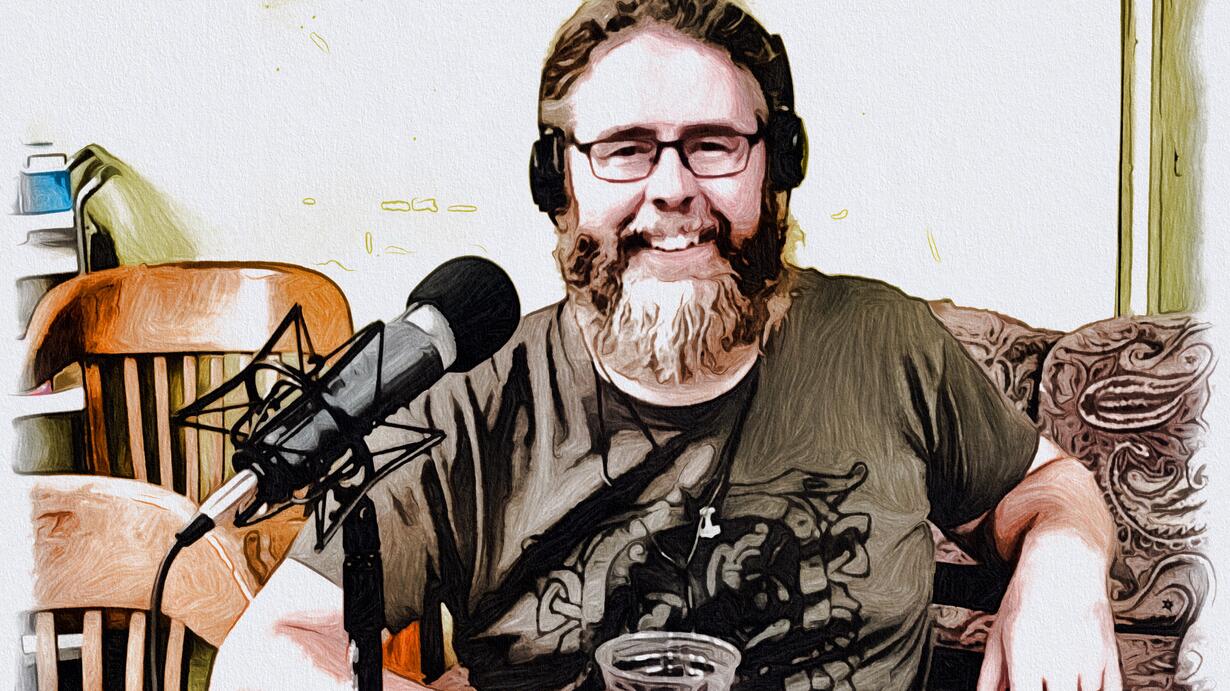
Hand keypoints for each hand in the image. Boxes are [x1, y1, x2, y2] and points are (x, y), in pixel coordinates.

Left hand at [977, 532, 1121, 690]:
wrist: (1066, 564)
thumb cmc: (1029, 595)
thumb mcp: (998, 631)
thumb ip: (991, 672)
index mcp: (1026, 653)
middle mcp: (1059, 659)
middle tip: (1042, 684)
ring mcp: (1088, 661)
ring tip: (1057, 680)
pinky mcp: (1110, 658)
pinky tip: (1080, 686)